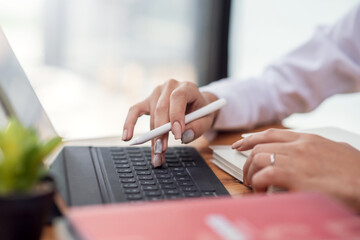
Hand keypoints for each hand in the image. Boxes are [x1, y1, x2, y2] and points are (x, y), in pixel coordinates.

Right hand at [123, 79, 218, 166]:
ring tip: (157, 155)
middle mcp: (170, 86)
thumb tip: (184, 136)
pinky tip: (127, 136)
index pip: (178, 97)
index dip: (176, 116)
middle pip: (161, 109)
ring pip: (152, 117)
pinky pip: (134, 110)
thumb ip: (198, 127)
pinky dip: (129, 123)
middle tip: (163, 150)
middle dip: (161, 132)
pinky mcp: (147, 101)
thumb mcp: (207, 120)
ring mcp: (156, 93)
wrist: (198, 105)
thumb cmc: (202, 112)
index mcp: (187, 87)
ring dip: (153, 138)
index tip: (177, 135)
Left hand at [232, 128, 359, 211]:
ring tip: (253, 185)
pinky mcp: (294, 175)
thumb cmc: (356, 173)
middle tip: (245, 173)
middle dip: (247, 160)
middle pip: (259, 146)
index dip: (251, 139)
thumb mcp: (338, 152)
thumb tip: (314, 157)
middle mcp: (299, 145)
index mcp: (308, 139)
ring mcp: (296, 158)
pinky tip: (262, 192)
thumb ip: (321, 151)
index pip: (271, 134)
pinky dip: (258, 184)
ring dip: (250, 173)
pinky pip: (264, 175)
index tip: (240, 145)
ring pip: (258, 158)